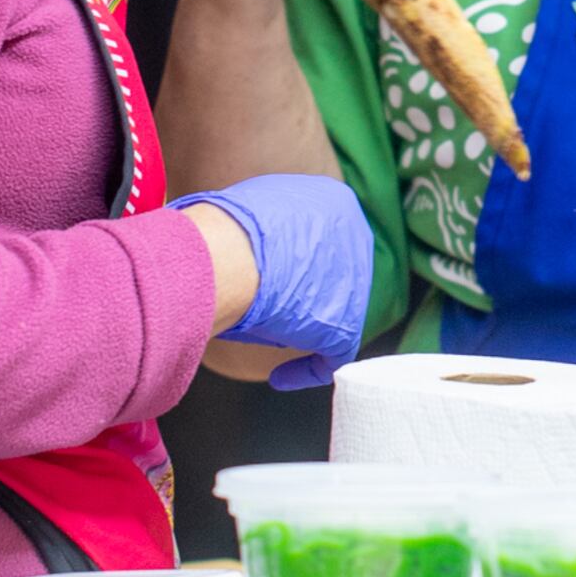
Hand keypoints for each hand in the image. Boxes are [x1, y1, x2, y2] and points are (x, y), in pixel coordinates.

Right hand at [182, 174, 373, 389]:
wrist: (226, 256)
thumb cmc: (220, 231)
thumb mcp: (245, 211)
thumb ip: (258, 225)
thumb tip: (233, 241)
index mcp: (332, 199)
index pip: (319, 234)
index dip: (293, 257)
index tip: (269, 273)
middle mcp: (354, 235)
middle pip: (329, 270)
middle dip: (301, 290)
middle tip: (268, 304)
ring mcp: (355, 281)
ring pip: (328, 309)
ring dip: (299, 324)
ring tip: (260, 331)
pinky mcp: (345, 325)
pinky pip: (331, 354)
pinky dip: (306, 369)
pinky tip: (280, 377)